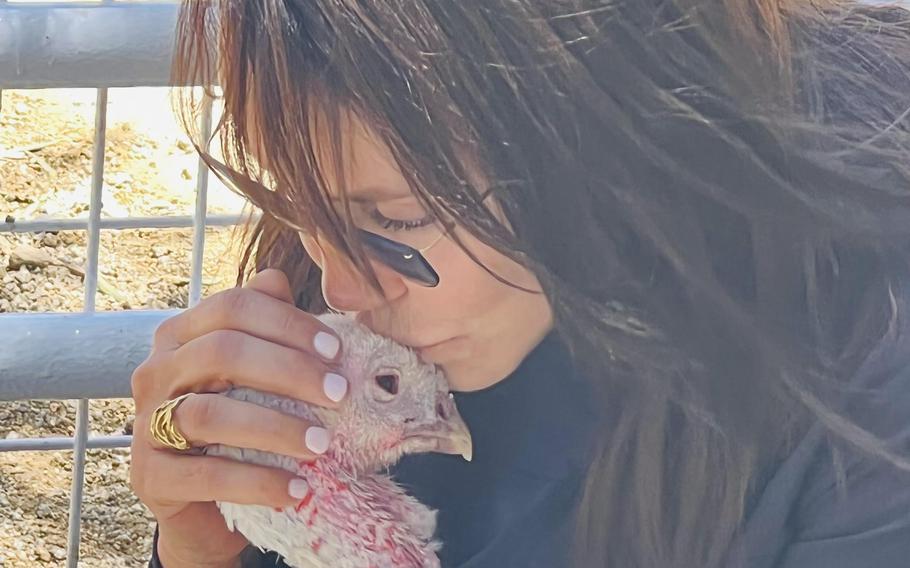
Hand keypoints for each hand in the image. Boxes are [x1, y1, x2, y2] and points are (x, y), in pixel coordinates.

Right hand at [129, 269, 346, 565]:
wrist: (204, 499)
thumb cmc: (239, 422)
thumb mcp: (254, 372)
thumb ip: (265, 324)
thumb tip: (277, 279)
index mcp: (181, 335)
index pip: (232, 307)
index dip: (288, 322)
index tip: (337, 351)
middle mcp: (155, 372)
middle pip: (221, 352)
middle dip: (289, 371)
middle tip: (340, 394)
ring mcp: (145, 425)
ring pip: (208, 414)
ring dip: (275, 428)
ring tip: (322, 445)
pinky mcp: (149, 478)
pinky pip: (206, 475)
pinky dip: (257, 482)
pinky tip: (297, 490)